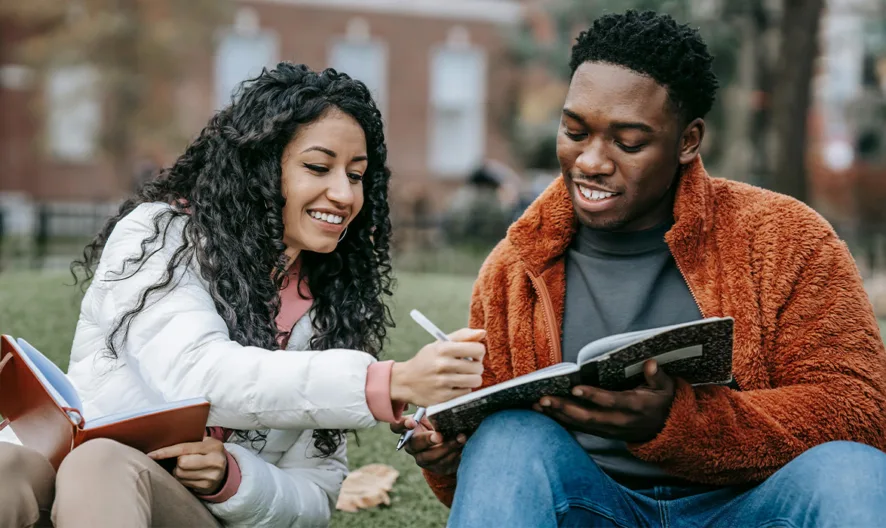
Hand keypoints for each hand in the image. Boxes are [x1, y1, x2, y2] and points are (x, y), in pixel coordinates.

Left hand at [147, 436, 227, 494]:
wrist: (225, 471)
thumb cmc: (210, 452)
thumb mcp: (206, 442)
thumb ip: (192, 440)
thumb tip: (166, 439)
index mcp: (213, 447)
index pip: (185, 449)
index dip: (166, 451)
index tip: (151, 454)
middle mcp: (214, 462)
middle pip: (181, 463)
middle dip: (177, 462)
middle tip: (181, 459)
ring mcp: (211, 476)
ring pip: (180, 474)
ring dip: (178, 471)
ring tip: (186, 467)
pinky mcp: (206, 487)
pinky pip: (184, 483)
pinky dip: (182, 479)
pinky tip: (188, 475)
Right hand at [390, 328, 485, 406]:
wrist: (405, 381)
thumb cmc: (427, 360)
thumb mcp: (440, 343)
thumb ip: (462, 336)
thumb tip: (483, 332)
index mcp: (443, 348)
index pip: (477, 349)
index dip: (478, 352)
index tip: (473, 354)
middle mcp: (443, 365)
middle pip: (478, 367)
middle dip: (476, 367)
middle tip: (467, 367)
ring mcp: (443, 383)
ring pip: (475, 381)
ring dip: (472, 379)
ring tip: (462, 376)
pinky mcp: (443, 398)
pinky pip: (466, 393)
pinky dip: (463, 389)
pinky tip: (454, 386)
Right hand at [391, 414, 465, 475]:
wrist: (448, 444)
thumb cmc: (438, 424)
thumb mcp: (433, 416)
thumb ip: (433, 412)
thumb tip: (442, 403)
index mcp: (407, 430)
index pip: (396, 427)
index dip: (402, 425)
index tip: (412, 422)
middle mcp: (411, 446)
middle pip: (414, 444)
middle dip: (427, 440)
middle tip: (439, 435)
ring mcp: (422, 458)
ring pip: (430, 456)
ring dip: (446, 447)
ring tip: (460, 438)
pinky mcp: (435, 468)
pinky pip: (442, 463)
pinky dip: (453, 454)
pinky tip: (462, 446)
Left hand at [533, 360, 675, 442]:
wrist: (665, 430)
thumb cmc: (663, 402)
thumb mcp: (666, 388)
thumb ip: (658, 376)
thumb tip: (650, 363)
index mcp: (635, 406)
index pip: (611, 401)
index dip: (593, 396)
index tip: (575, 387)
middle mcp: (620, 421)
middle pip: (588, 417)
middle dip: (564, 408)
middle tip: (543, 399)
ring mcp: (610, 429)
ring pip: (580, 424)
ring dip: (557, 415)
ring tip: (536, 405)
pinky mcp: (602, 432)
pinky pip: (579, 428)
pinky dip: (561, 421)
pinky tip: (544, 413)